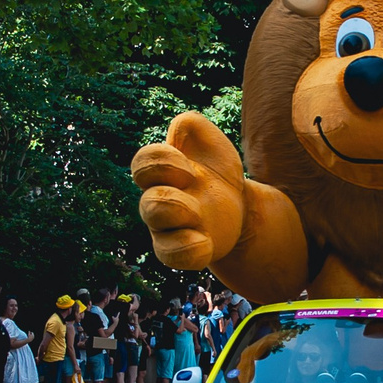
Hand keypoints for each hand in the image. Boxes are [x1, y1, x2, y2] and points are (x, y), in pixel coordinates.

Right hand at [131, 112, 247, 272]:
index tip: (191, 169)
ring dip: (179, 218)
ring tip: (200, 215)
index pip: (142, 163)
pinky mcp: (182, 249)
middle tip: (195, 189)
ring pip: (158, 232)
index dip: (163, 163)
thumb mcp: (212, 142)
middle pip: (147, 204)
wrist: (241, 206)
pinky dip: (188, 251)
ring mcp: (169, 228)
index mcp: (161, 171)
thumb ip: (191, 126)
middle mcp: (159, 200)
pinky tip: (206, 243)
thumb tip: (175, 133)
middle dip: (171, 199)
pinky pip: (171, 256)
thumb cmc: (217, 171)